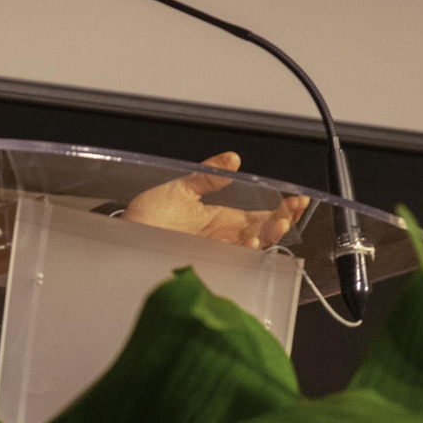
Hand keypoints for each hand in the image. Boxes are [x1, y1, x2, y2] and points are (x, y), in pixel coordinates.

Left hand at [123, 151, 309, 249]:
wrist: (125, 233)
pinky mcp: (205, 264)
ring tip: (277, 224)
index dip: (283, 208)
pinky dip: (244, 254)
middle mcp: (225, 239)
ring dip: (268, 236)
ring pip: (253, 249)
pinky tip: (250, 243)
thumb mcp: (181, 188)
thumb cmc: (149, 215)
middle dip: (282, 222)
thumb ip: (208, 175)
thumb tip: (232, 159)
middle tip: (290, 211)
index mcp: (224, 220)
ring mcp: (216, 253)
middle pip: (264, 233)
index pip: (262, 215)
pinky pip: (231, 262)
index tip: (297, 199)